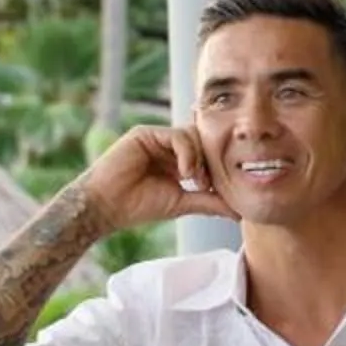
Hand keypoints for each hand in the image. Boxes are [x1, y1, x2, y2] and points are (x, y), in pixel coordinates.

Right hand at [78, 126, 240, 232]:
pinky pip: (176, 135)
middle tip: (208, 185)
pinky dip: (187, 153)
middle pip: (202, 141)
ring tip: (194, 181)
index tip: (220, 188)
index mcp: (176, 161)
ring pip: (193, 136)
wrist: (106, 207)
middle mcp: (166, 147)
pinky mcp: (145, 133)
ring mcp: (156, 138)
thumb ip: (208, 202)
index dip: (216, 168)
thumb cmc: (138, 207)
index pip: (206, 154)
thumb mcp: (181, 203)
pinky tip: (184, 173)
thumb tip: (238, 212)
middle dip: (210, 161)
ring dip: (199, 159)